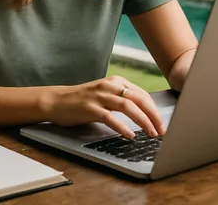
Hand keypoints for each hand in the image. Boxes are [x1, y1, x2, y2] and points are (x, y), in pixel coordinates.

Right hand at [44, 76, 165, 139]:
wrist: (56, 101)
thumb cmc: (82, 101)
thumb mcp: (105, 95)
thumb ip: (122, 100)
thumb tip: (145, 114)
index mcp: (116, 82)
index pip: (142, 95)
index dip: (155, 110)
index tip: (161, 123)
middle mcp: (109, 86)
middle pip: (139, 99)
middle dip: (154, 116)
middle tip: (162, 130)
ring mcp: (99, 96)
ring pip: (128, 106)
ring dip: (143, 121)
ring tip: (151, 133)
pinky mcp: (90, 108)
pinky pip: (110, 117)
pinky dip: (122, 127)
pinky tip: (130, 135)